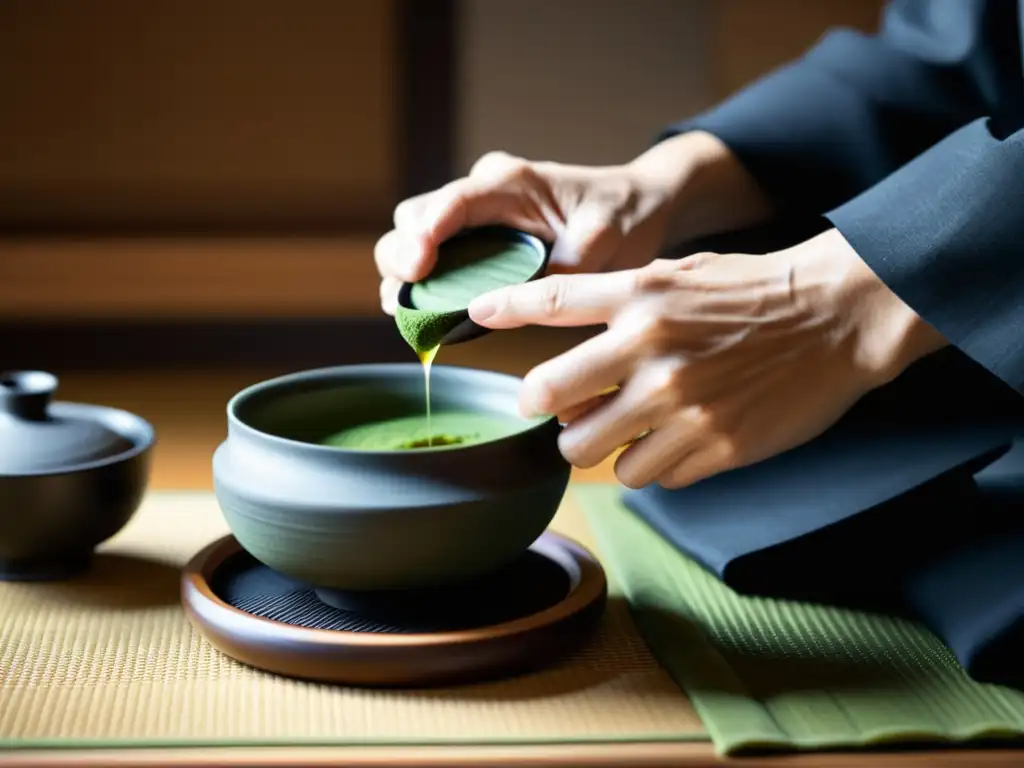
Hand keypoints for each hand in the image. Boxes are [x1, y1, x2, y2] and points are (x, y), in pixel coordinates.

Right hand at [374, 132, 773, 313]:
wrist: (639, 208)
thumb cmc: (624, 214)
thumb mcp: (605, 238)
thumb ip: (565, 266)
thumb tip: (520, 303)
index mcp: (510, 183)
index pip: (451, 202)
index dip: (425, 234)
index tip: (417, 267)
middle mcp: (482, 194)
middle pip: (415, 217)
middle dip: (402, 255)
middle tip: (404, 297)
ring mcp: (475, 218)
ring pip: (414, 238)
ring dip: (404, 275)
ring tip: (404, 311)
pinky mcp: (476, 243)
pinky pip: (435, 261)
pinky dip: (422, 287)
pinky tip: (421, 314)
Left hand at [467, 228, 947, 488]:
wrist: (836, 316)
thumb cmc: (753, 293)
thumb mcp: (682, 275)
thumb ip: (623, 307)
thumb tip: (571, 363)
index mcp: (643, 296)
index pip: (552, 299)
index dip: (504, 307)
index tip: (473, 313)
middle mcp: (651, 349)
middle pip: (550, 394)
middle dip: (546, 408)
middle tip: (557, 412)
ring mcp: (680, 402)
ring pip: (590, 450)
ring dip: (594, 446)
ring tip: (618, 434)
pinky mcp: (713, 445)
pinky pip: (646, 476)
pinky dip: (648, 466)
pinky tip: (671, 444)